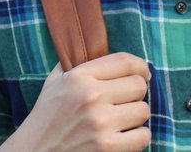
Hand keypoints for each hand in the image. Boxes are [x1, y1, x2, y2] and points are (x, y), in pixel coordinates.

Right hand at [0, 52, 151, 151]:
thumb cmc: (47, 116)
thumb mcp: (55, 81)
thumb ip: (76, 62)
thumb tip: (100, 48)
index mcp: (79, 76)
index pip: (125, 61)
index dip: (140, 66)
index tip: (143, 74)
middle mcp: (91, 96)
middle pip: (139, 86)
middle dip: (136, 93)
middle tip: (126, 101)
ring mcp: (100, 123)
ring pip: (143, 110)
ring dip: (136, 116)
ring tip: (122, 120)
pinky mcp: (108, 147)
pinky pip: (143, 136)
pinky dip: (138, 137)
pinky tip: (125, 136)